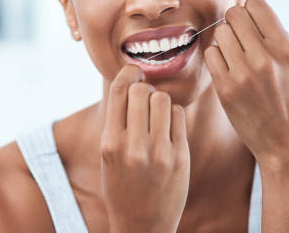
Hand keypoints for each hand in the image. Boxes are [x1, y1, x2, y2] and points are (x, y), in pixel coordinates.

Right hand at [101, 64, 189, 232]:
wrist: (141, 225)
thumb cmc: (121, 185)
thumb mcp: (107, 155)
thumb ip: (116, 122)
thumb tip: (131, 82)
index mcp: (109, 143)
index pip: (118, 91)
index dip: (127, 74)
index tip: (133, 72)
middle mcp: (133, 146)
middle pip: (142, 91)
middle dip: (144, 88)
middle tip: (145, 97)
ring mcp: (158, 152)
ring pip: (163, 100)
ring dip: (159, 101)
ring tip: (157, 115)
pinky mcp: (180, 157)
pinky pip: (179, 116)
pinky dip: (173, 115)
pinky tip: (168, 127)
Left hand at [204, 0, 288, 165]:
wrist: (288, 144)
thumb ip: (279, 40)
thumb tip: (256, 16)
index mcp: (286, 48)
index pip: (256, 4)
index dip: (251, 10)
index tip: (252, 22)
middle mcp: (265, 57)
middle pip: (234, 14)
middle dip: (235, 22)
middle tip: (240, 37)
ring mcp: (243, 73)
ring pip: (220, 33)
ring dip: (225, 40)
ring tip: (234, 54)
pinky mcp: (226, 88)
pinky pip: (211, 54)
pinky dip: (217, 57)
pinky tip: (226, 67)